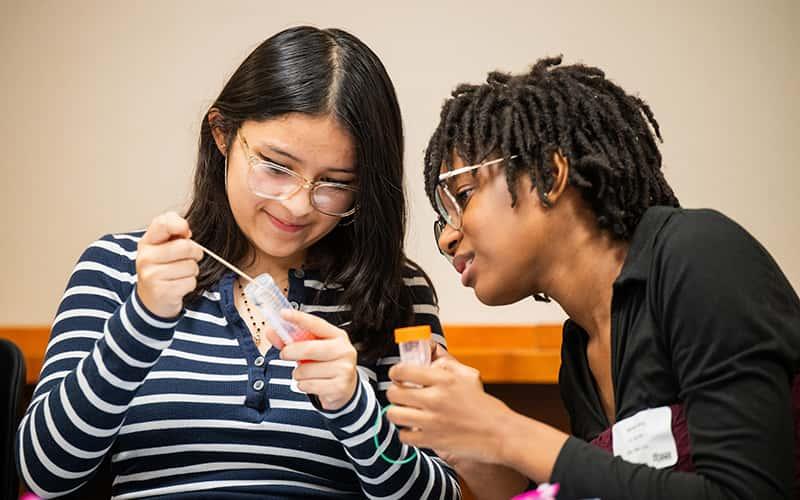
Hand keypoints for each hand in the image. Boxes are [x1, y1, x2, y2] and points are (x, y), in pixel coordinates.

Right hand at [135, 212, 202, 317]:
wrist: (151, 299)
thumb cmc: (162, 268)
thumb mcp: (162, 246)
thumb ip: (174, 231)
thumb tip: (186, 231)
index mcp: (147, 241)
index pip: (164, 223)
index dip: (181, 225)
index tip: (186, 233)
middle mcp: (146, 257)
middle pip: (185, 246)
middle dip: (195, 253)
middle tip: (188, 258)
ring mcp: (152, 275)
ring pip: (191, 266)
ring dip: (192, 271)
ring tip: (180, 274)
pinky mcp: (162, 292)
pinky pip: (190, 282)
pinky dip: (190, 284)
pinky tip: (178, 285)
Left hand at [275, 309, 358, 410]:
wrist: (346, 386)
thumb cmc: (327, 363)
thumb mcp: (313, 349)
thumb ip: (293, 340)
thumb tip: (272, 332)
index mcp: (337, 336)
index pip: (316, 324)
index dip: (299, 318)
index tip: (284, 314)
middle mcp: (343, 350)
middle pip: (309, 348)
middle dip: (290, 352)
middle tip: (285, 354)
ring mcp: (343, 369)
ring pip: (306, 370)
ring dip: (298, 373)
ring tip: (307, 373)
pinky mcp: (338, 387)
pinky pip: (308, 385)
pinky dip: (303, 385)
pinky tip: (312, 383)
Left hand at [385, 356, 512, 464]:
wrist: (500, 434)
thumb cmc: (485, 406)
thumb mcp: (468, 376)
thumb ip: (446, 365)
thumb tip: (428, 356)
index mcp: (444, 379)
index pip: (403, 371)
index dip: (396, 373)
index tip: (398, 376)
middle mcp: (435, 399)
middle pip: (393, 393)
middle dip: (395, 393)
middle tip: (401, 396)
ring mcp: (432, 421)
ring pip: (394, 414)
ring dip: (397, 413)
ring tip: (405, 412)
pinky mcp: (432, 440)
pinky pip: (403, 436)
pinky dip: (406, 433)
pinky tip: (415, 429)